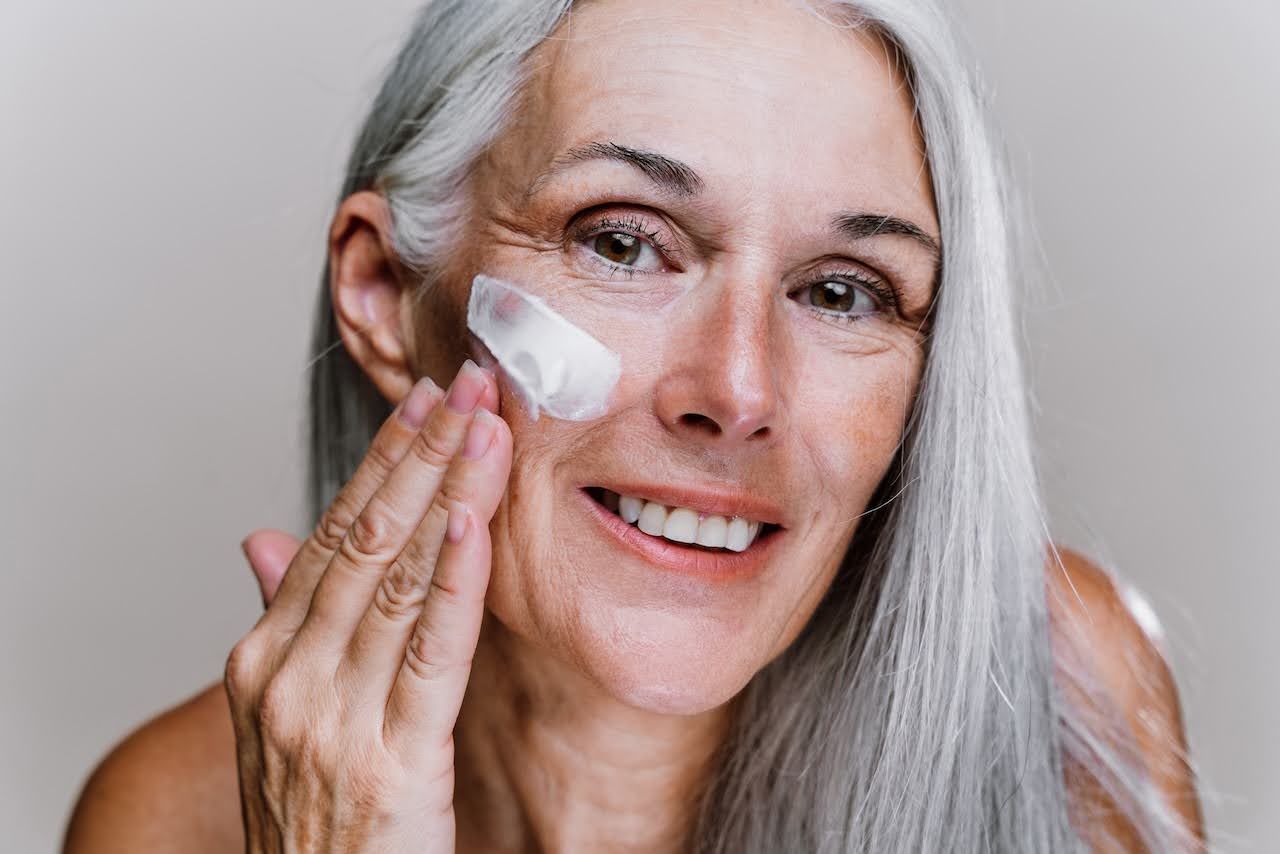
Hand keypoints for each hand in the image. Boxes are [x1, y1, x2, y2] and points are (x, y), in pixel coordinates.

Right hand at [224, 360, 510, 852]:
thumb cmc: (317, 813)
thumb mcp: (284, 716)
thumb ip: (282, 621)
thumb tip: (260, 540)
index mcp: (263, 659)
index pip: (331, 534)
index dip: (382, 461)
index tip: (425, 400)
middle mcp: (288, 677)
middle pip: (365, 539)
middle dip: (421, 453)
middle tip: (469, 383)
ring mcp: (334, 717)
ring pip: (398, 578)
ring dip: (447, 492)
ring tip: (485, 425)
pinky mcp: (393, 758)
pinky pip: (430, 650)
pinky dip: (451, 579)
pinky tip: (469, 520)